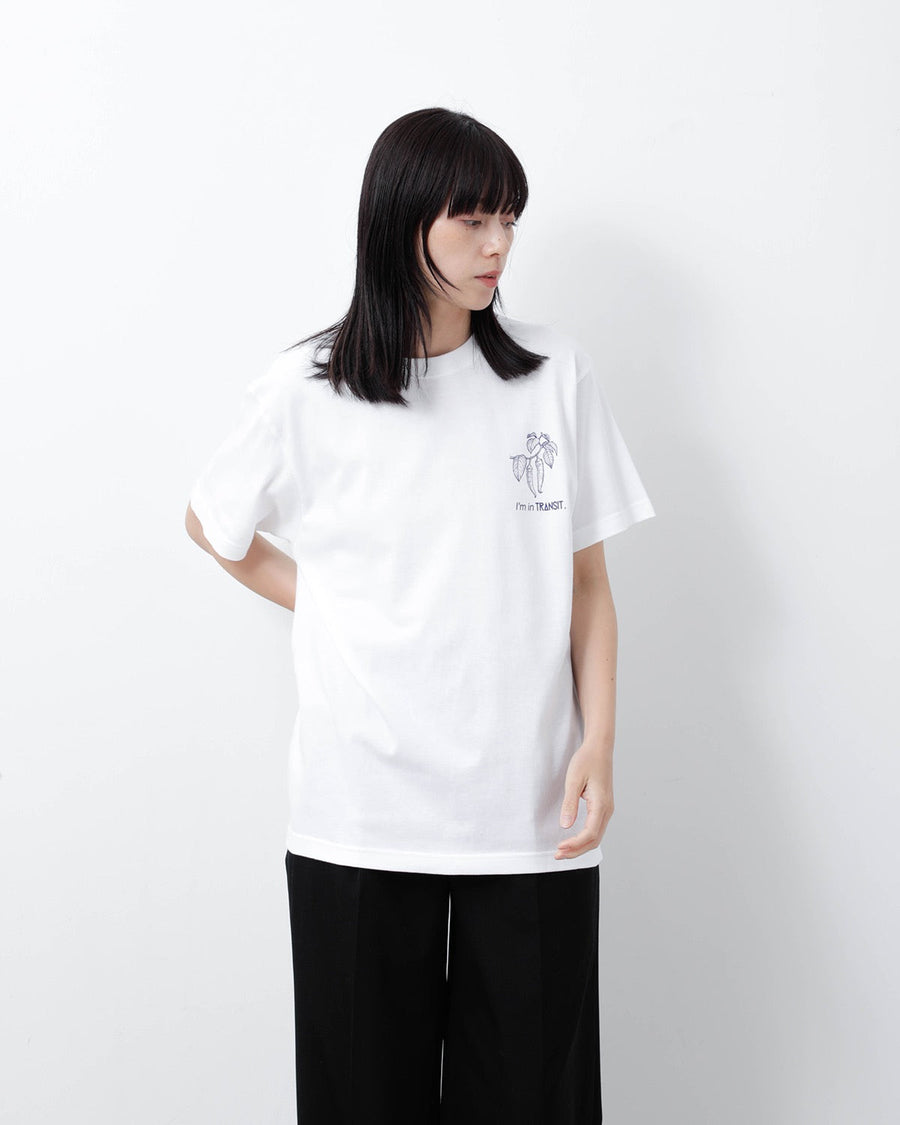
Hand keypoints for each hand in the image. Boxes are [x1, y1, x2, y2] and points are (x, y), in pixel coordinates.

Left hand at [555, 743, 613, 859]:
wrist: (599, 748)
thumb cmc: (587, 761)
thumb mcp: (574, 780)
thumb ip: (570, 804)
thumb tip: (566, 825)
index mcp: (602, 805)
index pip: (590, 834)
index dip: (574, 844)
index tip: (559, 848)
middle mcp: (607, 810)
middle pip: (594, 840)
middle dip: (576, 851)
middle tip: (557, 855)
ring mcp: (607, 809)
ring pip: (596, 837)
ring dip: (580, 846)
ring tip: (563, 851)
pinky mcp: (603, 807)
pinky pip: (596, 829)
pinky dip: (584, 839)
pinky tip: (573, 840)